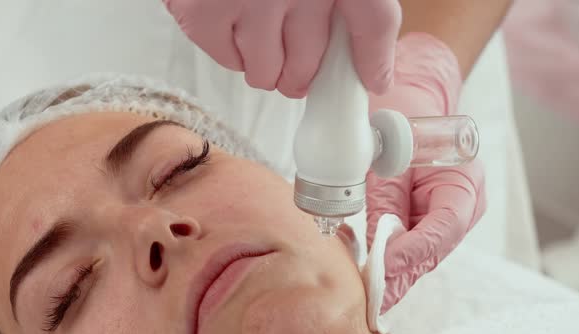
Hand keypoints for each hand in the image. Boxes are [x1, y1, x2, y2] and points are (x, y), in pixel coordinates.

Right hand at [162, 0, 400, 96]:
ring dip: (264, 65)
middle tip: (293, 65)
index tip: (371, 81)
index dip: (373, 62)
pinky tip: (234, 21)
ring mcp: (250, 0)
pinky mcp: (205, 13)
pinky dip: (232, 51)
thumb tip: (368, 64)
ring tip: (260, 35)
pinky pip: (229, 61)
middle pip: (309, 63)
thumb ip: (351, 0)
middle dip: (301, 73)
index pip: (372, 23)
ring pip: (265, 72)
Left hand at [366, 33, 486, 312]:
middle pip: (432, 250)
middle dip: (402, 276)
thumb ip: (387, 200)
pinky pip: (411, 246)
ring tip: (372, 301)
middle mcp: (462, 205)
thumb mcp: (389, 156)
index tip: (383, 267)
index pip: (442, 228)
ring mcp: (447, 215)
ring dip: (396, 276)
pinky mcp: (426, 220)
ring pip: (422, 254)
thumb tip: (379, 245)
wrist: (410, 98)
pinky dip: (392, 262)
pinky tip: (373, 283)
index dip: (413, 251)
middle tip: (375, 302)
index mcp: (463, 182)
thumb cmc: (402, 118)